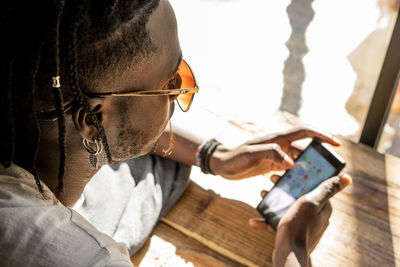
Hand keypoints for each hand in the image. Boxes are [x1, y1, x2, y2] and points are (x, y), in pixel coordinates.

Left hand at [209, 127, 340, 179]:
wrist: (222, 165)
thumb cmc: (235, 157)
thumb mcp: (252, 154)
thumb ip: (272, 154)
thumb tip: (292, 163)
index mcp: (278, 138)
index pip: (305, 132)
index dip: (321, 135)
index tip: (336, 143)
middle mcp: (279, 146)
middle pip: (304, 149)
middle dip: (317, 157)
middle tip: (329, 169)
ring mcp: (276, 156)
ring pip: (298, 160)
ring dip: (306, 169)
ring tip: (315, 180)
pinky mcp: (271, 166)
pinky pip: (288, 170)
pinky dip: (295, 175)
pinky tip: (299, 185)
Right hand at [249, 174, 351, 266]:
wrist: (289, 254)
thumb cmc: (299, 226)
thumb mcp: (311, 202)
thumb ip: (326, 189)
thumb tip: (347, 178)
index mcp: (323, 207)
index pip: (316, 185)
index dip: (303, 176)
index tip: (290, 170)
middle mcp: (316, 216)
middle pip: (299, 195)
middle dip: (285, 187)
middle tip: (272, 179)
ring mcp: (304, 225)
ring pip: (288, 207)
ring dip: (274, 200)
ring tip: (263, 194)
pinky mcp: (293, 233)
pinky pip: (279, 222)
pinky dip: (268, 220)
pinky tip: (255, 220)